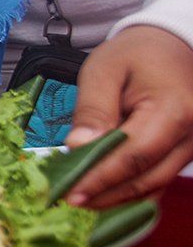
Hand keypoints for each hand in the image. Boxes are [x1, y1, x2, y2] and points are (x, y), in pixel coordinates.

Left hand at [66, 26, 192, 208]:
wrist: (168, 46)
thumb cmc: (135, 54)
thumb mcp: (103, 70)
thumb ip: (93, 109)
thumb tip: (78, 146)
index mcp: (174, 109)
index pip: (135, 155)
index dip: (101, 178)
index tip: (70, 193)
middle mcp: (191, 134)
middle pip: (146, 178)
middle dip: (105, 194)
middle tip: (67, 200)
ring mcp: (191, 147)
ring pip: (153, 185)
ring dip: (116, 198)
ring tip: (79, 200)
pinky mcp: (183, 153)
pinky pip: (157, 179)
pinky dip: (129, 191)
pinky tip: (100, 193)